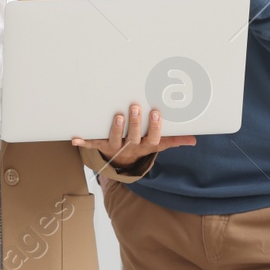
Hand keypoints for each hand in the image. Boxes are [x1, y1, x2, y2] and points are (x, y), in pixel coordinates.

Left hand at [73, 103, 195, 170]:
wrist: (122, 162)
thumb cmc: (142, 145)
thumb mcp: (158, 145)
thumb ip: (175, 140)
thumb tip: (194, 140)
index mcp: (146, 146)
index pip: (153, 139)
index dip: (155, 127)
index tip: (156, 112)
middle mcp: (131, 147)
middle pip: (133, 137)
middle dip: (135, 124)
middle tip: (136, 107)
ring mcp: (115, 147)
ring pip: (115, 139)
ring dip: (115, 128)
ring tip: (117, 115)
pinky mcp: (101, 145)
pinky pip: (92, 144)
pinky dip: (83, 142)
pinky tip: (74, 139)